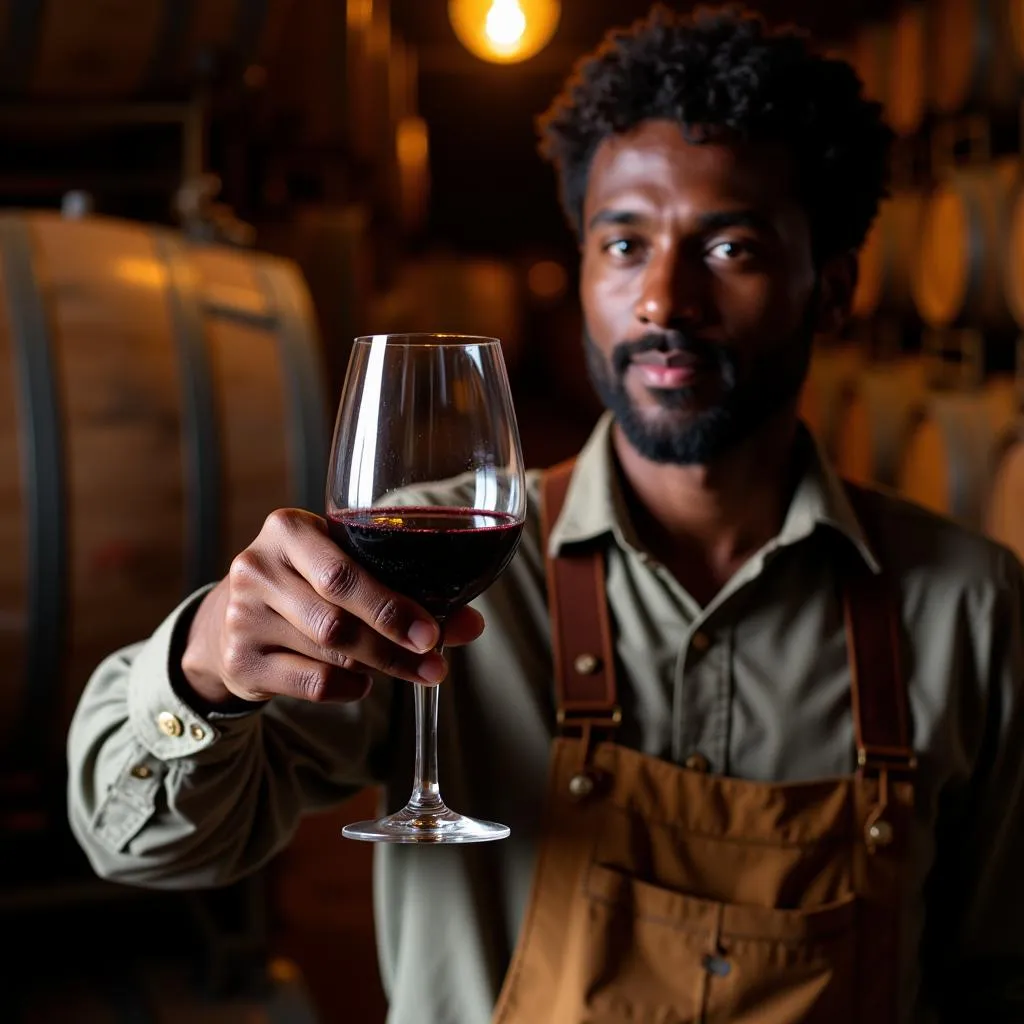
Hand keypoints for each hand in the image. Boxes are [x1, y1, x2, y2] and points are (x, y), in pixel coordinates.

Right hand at [180, 508, 485, 706]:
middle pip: (337, 618)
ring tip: (410, 670)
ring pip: (329, 653)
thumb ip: (401, 587)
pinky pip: (312, 682)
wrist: (228, 620)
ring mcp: (243, 616)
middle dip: (394, 645)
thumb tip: (472, 624)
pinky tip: (363, 682)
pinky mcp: (241, 661)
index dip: (392, 607)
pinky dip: (348, 687)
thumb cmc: (306, 584)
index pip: (342, 573)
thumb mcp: (342, 567)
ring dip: (380, 667)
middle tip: (435, 664)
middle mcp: (258, 567)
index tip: (433, 633)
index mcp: (288, 528)